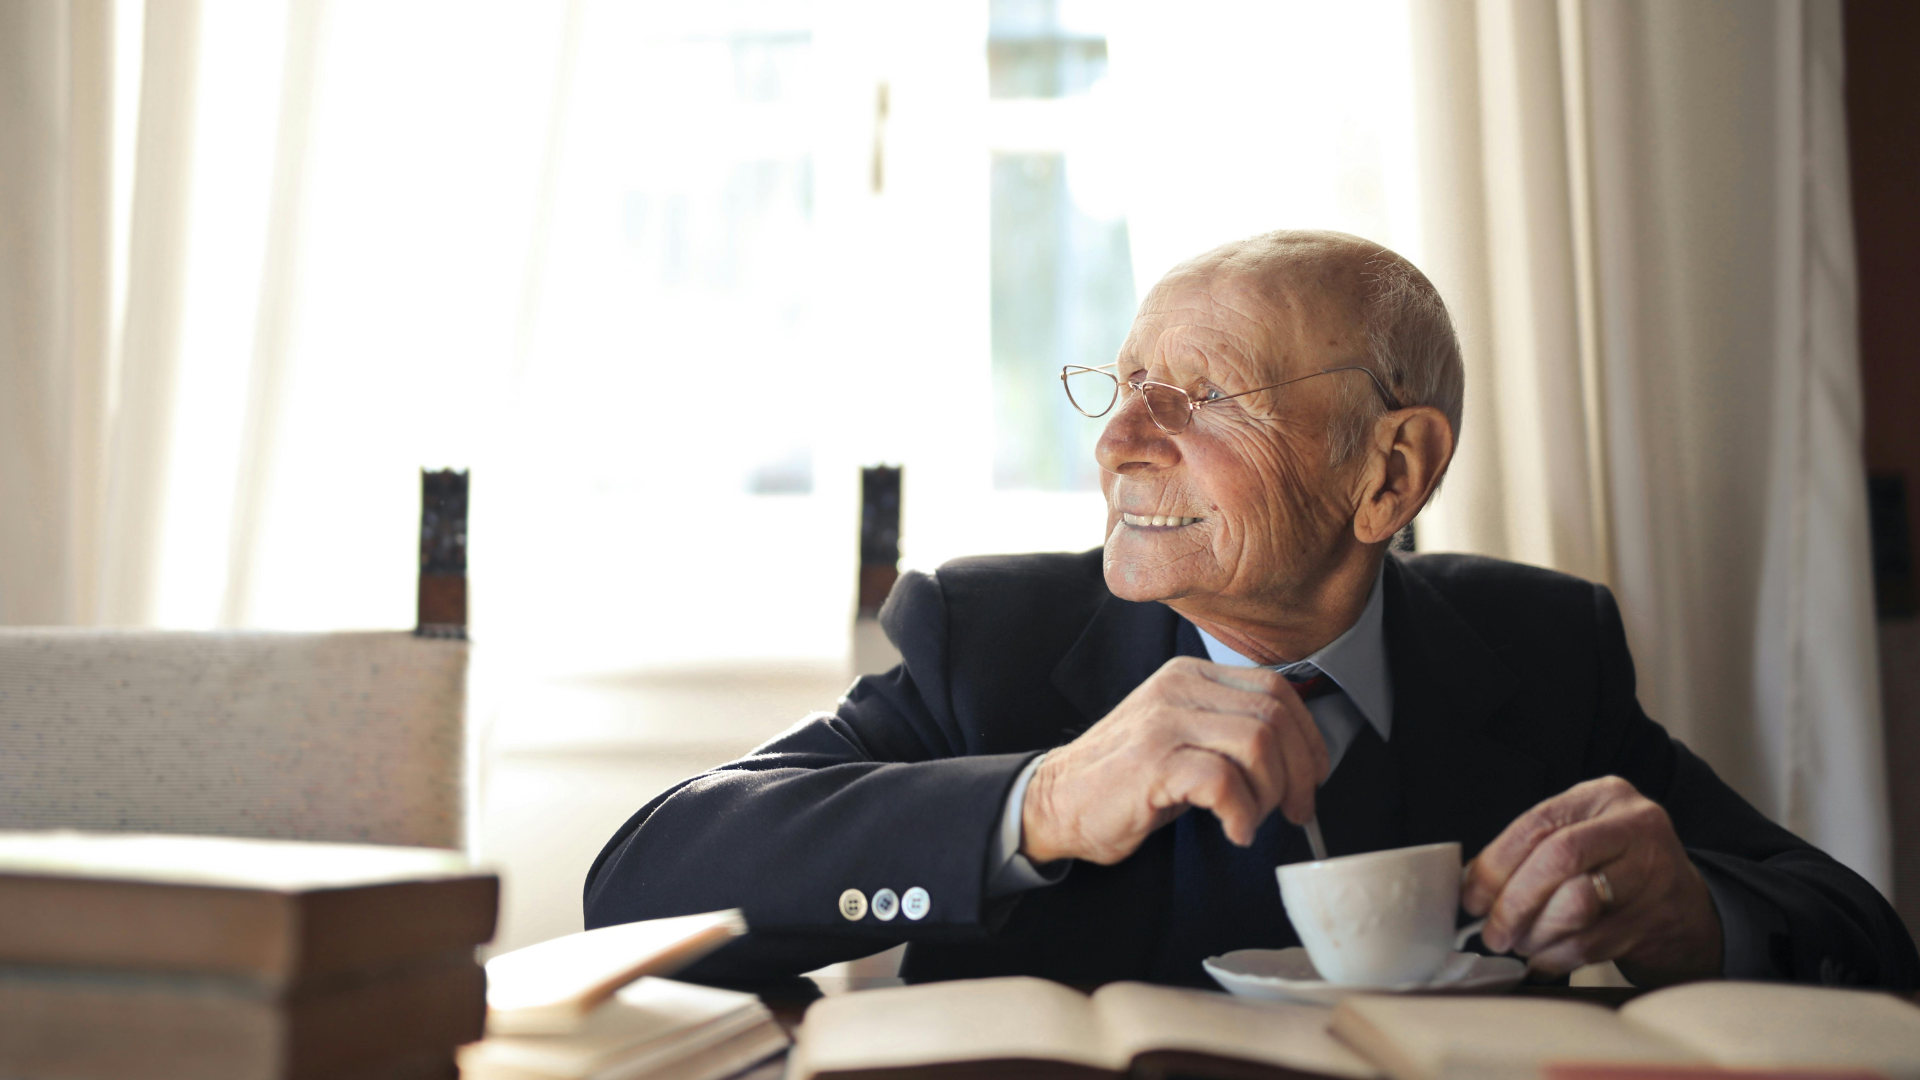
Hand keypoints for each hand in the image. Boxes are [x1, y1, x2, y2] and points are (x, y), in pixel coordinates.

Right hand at [1021, 656, 1328, 864]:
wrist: (1057, 802)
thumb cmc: (1125, 781)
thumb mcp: (1182, 738)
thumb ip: (1230, 732)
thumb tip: (1299, 758)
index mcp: (1191, 677)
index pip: (1277, 690)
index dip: (1308, 738)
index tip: (1310, 777)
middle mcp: (1179, 689)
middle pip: (1275, 717)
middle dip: (1299, 772)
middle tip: (1293, 810)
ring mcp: (1164, 722)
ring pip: (1258, 743)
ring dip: (1269, 793)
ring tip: (1252, 819)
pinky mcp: (1153, 762)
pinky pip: (1224, 780)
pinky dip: (1242, 813)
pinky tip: (1233, 830)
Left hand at [1462, 776, 1722, 984]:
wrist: (1687, 909)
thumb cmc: (1617, 869)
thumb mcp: (1581, 837)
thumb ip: (1531, 850)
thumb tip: (1471, 884)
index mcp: (1604, 795)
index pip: (1538, 823)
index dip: (1496, 864)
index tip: (1472, 897)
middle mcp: (1635, 826)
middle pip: (1558, 858)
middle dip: (1514, 902)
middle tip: (1493, 932)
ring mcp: (1653, 872)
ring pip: (1576, 904)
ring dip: (1536, 933)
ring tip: (1521, 943)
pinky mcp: (1658, 919)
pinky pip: (1592, 943)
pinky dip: (1557, 957)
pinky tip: (1546, 958)